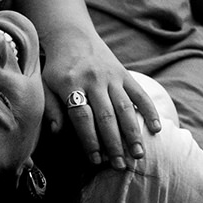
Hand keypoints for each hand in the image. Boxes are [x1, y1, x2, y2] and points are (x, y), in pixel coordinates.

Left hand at [42, 27, 159, 167]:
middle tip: (120, 165)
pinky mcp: (124, 74)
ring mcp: (112, 77)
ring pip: (124, 108)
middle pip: (106, 116)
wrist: (73, 37)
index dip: (90, 140)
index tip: (96, 161)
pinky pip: (139, 94)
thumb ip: (50, 108)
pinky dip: (149, 111)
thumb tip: (57, 132)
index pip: (83, 117)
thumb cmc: (58, 68)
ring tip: (138, 154)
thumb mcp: (46, 85)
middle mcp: (94, 80)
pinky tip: (156, 128)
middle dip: (114, 143)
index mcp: (71, 85)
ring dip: (133, 133)